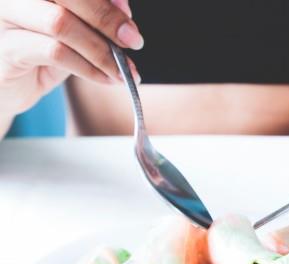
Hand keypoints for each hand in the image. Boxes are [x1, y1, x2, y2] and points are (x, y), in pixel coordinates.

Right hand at [0, 0, 141, 123]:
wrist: (8, 87)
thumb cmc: (40, 51)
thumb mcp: (73, 29)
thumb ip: (94, 14)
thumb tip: (123, 5)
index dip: (105, 0)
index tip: (129, 20)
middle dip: (107, 19)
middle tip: (133, 41)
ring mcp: (5, 16)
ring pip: (61, 24)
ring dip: (101, 50)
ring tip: (124, 70)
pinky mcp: (6, 47)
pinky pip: (55, 53)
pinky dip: (89, 68)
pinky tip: (106, 78)